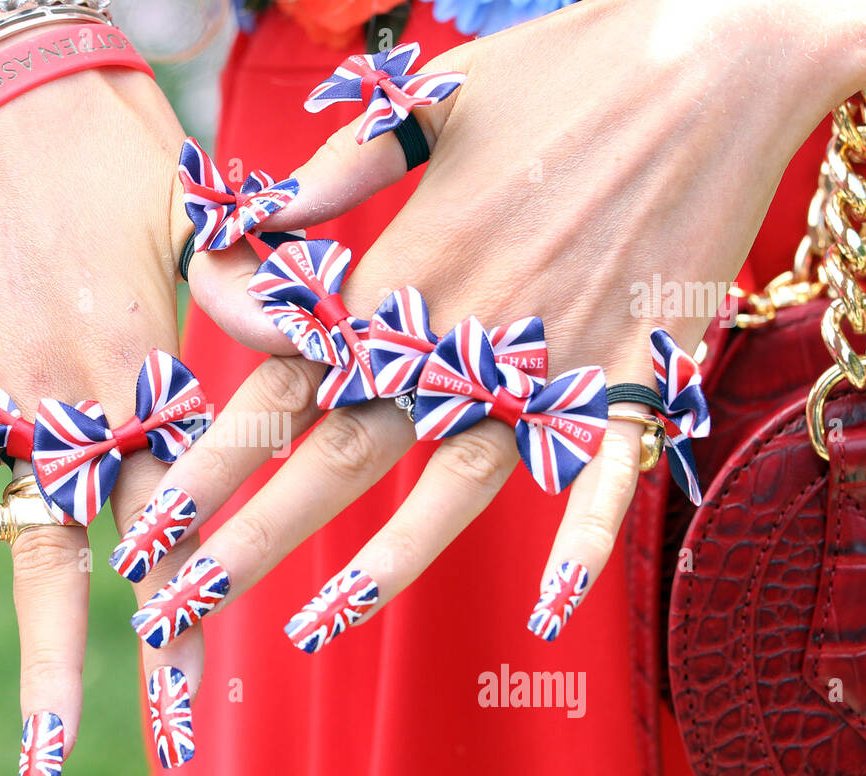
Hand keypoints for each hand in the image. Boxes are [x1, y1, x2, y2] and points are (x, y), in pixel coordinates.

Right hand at [0, 1, 289, 775]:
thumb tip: (323, 345)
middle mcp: (48, 401)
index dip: (172, 624)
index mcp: (130, 378)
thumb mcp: (200, 216)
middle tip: (48, 763)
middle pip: (52, 557)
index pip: (159, 530)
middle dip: (54, 667)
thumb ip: (252, 296)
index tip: (177, 713)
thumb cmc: (118, 148)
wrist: (6, 80)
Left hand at [110, 0, 865, 646]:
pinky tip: (556, 612)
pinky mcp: (635, 375)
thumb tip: (249, 226)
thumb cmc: (563, 69)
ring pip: (453, 488)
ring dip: (380, 564)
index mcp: (407, 272)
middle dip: (251, 535)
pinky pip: (605, 475)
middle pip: (341, 454)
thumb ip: (333, 177)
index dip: (209, 459)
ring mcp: (553, 363)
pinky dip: (584, 542)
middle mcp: (466, 334)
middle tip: (181, 605)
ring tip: (314, 627)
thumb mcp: (428, 105)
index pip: (285, 386)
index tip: (150, 518)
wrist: (715, 58)